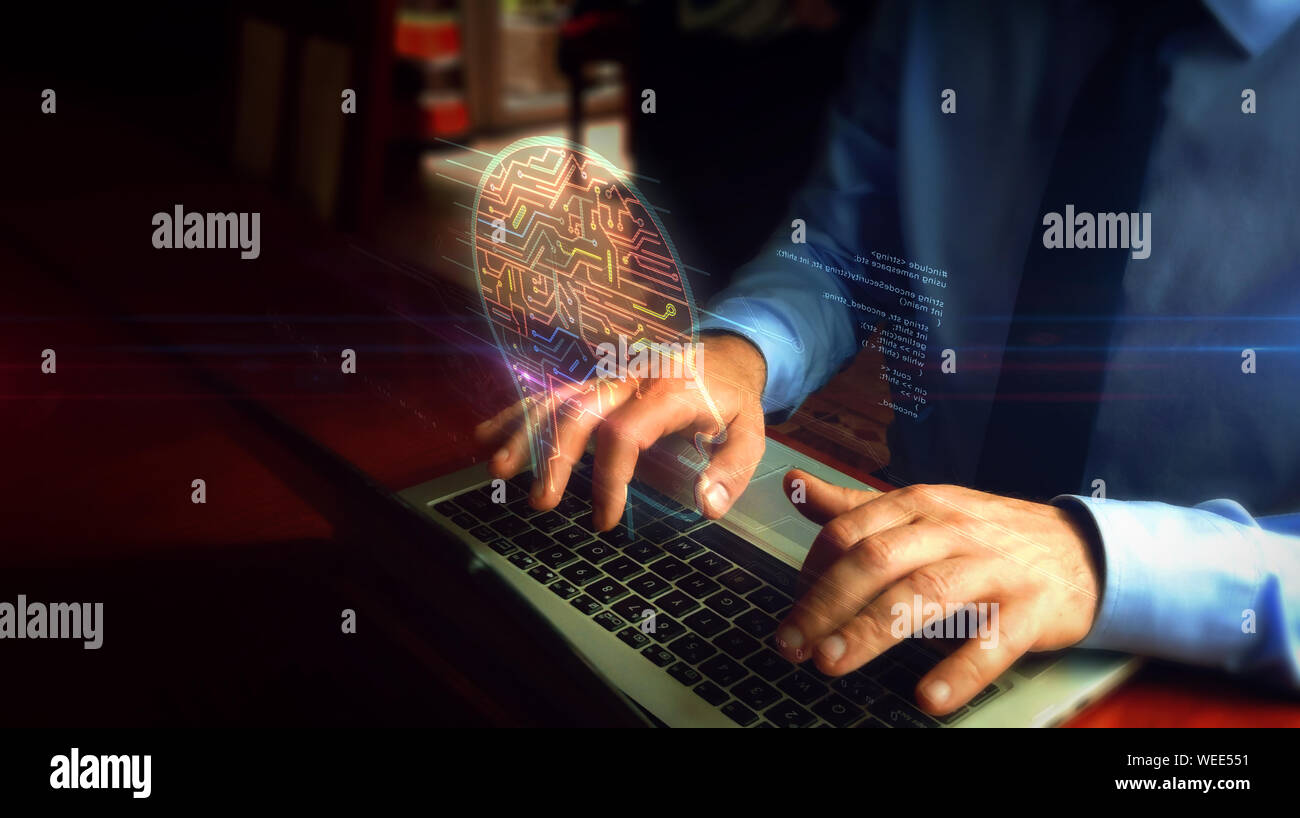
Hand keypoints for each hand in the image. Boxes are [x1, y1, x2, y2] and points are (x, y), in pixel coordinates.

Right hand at [474, 333, 767, 528]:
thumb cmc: (733, 398)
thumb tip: (706, 506)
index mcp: (670, 391)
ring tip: (497, 470)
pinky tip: (487, 436)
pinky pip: (551, 391)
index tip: (605, 519)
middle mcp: (632, 376)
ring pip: (557, 397)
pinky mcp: (594, 377)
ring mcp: (608, 374)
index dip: (610, 479)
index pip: (626, 434)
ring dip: (523, 433)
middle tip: (540, 502)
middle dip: (554, 457)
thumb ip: (731, 470)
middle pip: (581, 410)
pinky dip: (517, 413)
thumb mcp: (751, 433)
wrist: (727, 352)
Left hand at [775, 470, 1101, 714]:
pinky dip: (960, 669)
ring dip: (873, 630)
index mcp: (919, 504)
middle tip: (793, 644)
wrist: (1083, 551)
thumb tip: (793, 485)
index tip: (788, 608)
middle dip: (827, 603)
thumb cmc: (986, 534)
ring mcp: (993, 567)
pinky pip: (993, 639)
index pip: (851, 530)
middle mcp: (953, 529)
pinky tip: (927, 695)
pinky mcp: (1031, 608)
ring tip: (833, 663)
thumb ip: (855, 506)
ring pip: (925, 594)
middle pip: (878, 560)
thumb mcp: (922, 510)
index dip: (812, 571)